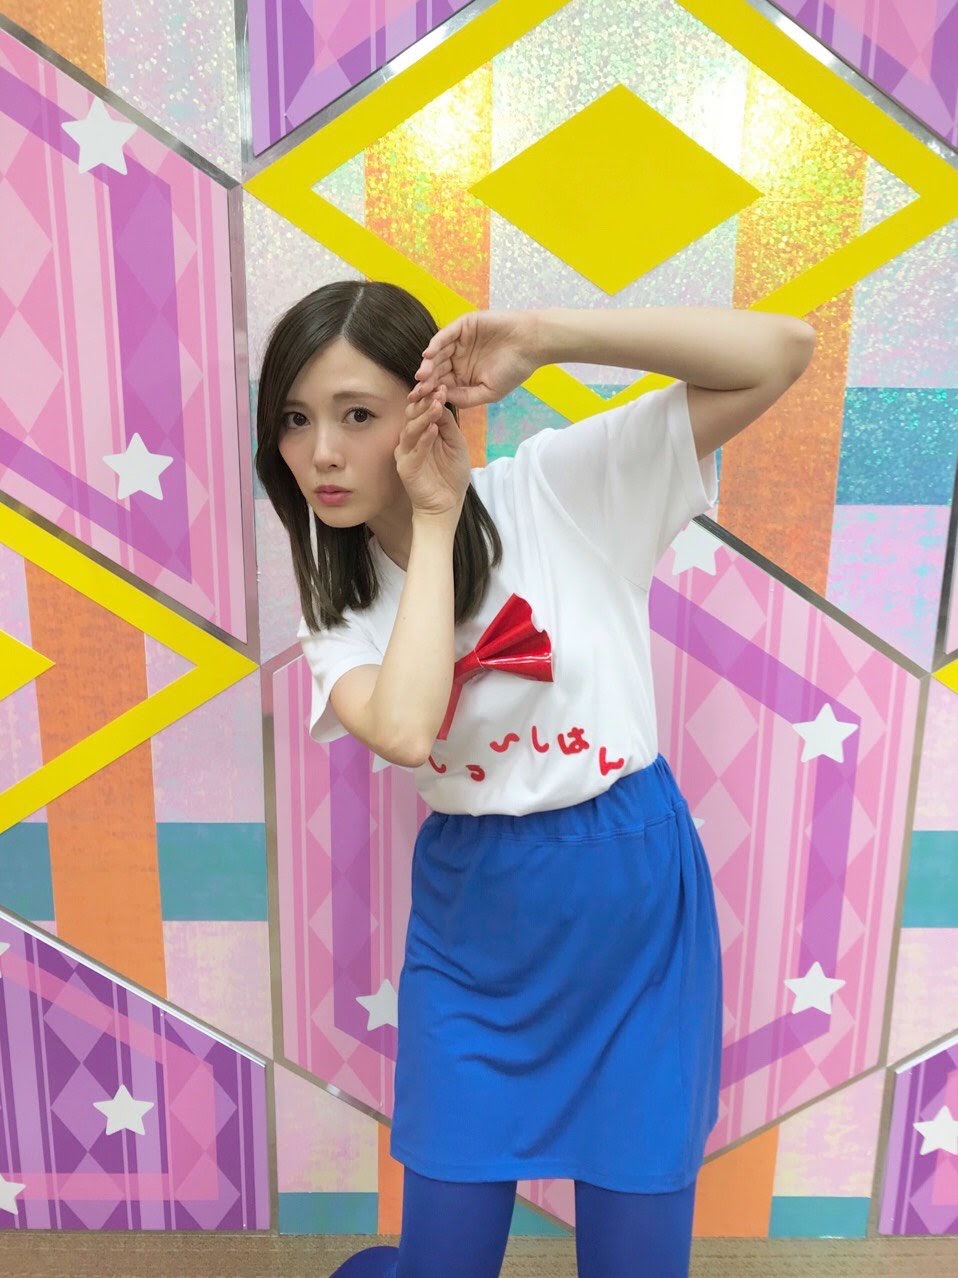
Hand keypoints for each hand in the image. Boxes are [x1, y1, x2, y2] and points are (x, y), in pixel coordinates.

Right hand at [395, 383, 471, 521]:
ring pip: (411, 430)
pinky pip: (414, 451)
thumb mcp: (456, 444)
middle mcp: (409, 439)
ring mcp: (405, 453)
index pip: (421, 409)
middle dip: (424, 402)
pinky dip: (423, 439)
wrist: (447, 504)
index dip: (430, 397)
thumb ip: (448, 424)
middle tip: (437, 390)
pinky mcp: (406, 468)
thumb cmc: (451, 474)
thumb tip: (441, 402)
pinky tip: (433, 429)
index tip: (442, 386)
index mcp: (421, 432)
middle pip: (413, 415)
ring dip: (424, 417)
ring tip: (436, 406)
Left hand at [410, 310, 539, 409]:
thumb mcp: (489, 392)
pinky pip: (446, 335)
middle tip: (417, 392)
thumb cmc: (514, 370)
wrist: (532, 344)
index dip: (431, 394)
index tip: (420, 404)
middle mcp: (459, 358)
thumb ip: (466, 397)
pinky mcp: (464, 325)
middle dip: (426, 382)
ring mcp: (460, 341)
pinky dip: (436, 344)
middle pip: (437, 370)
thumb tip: (443, 400)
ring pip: (438, 354)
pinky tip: (429, 355)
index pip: (442, 384)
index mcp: (463, 375)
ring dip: (429, 365)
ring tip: (422, 376)